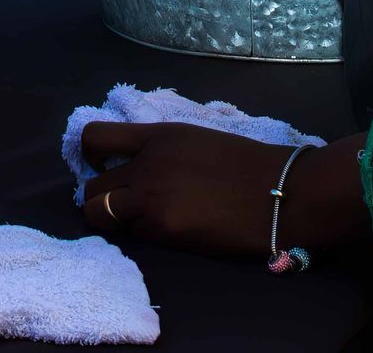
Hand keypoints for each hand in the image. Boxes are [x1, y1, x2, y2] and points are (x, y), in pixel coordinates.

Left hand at [80, 123, 366, 257]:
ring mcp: (152, 199)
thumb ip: (156, 148)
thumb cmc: (246, 165)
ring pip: (102, 216)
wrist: (284, 194)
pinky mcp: (166, 231)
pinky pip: (136, 236)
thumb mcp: (193, 139)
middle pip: (90, 187)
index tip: (99, 164)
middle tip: (119, 202)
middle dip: (98, 197)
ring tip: (137, 219)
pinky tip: (169, 230)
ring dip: (113, 220)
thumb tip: (128, 161)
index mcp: (156, 136)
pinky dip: (145, 235)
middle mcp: (146, 165)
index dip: (88, 154)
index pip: (93, 137)